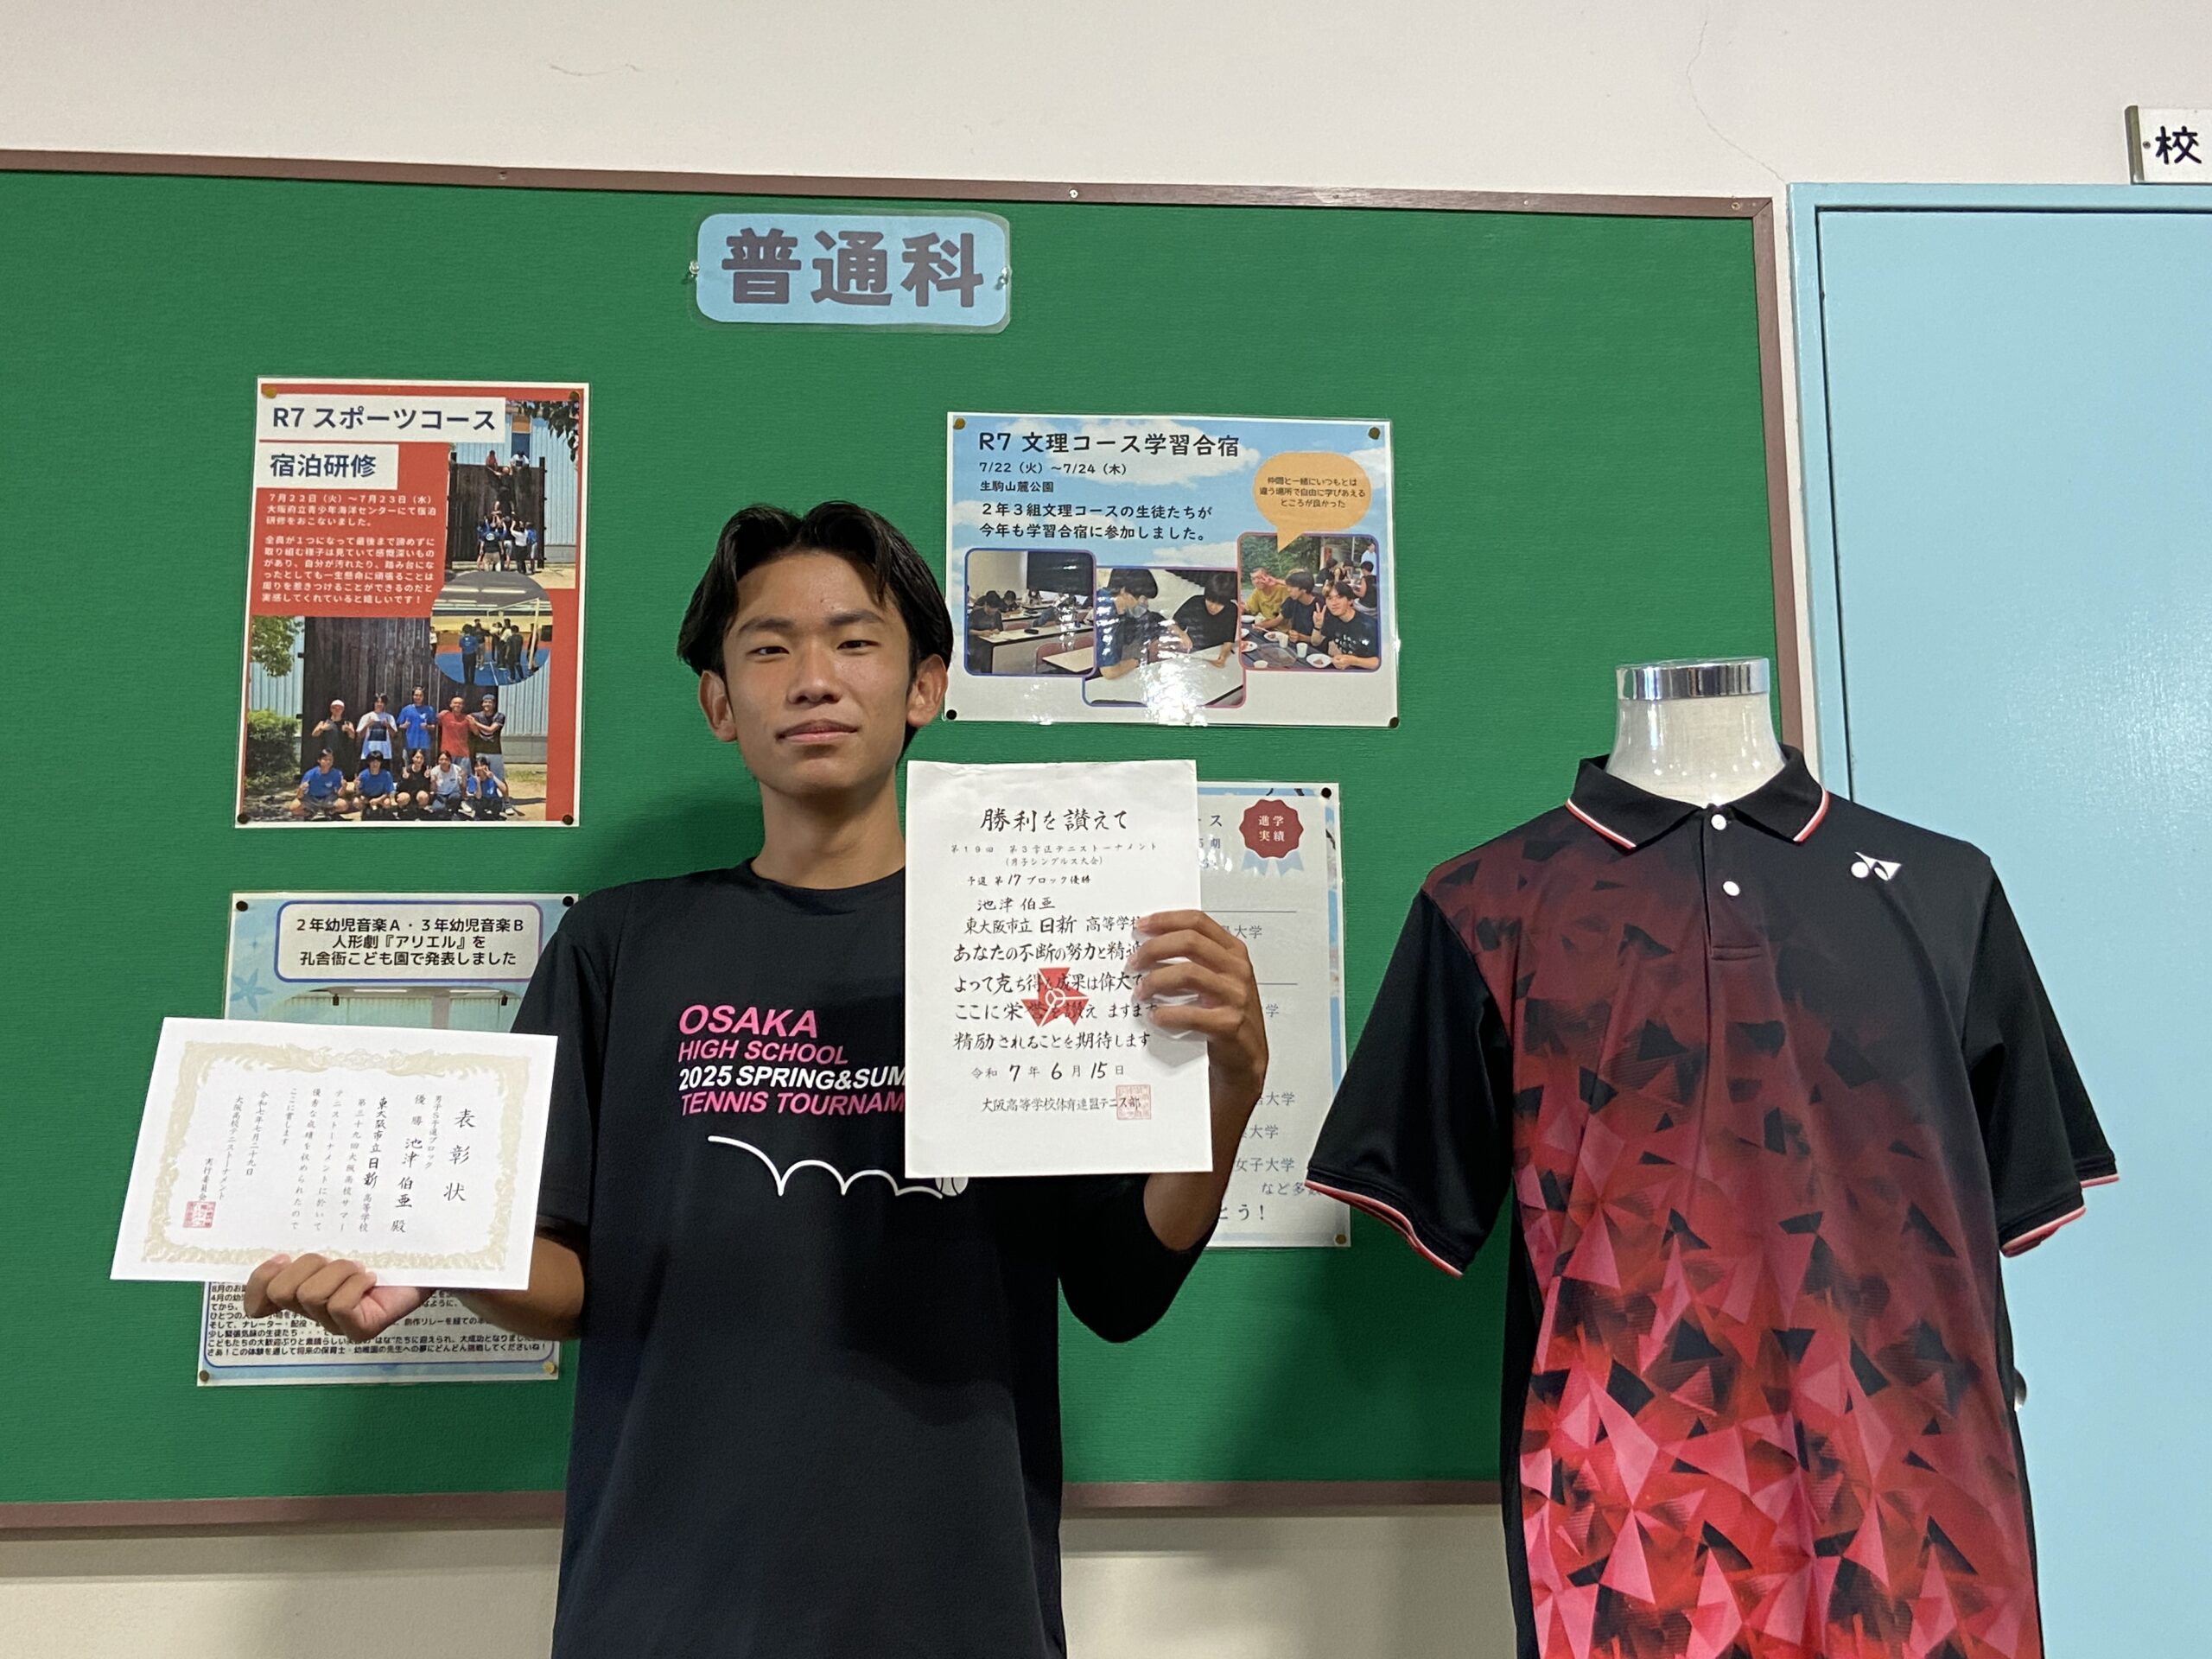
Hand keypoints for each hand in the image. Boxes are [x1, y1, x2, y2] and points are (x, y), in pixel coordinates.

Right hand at [242, 1252, 427, 1343]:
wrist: (426, 1251)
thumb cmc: (380, 1243)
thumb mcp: (337, 1235)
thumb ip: (307, 1240)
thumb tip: (275, 1248)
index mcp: (302, 1289)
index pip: (258, 1300)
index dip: (261, 1280)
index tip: (282, 1257)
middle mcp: (314, 1311)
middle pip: (282, 1292)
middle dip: (309, 1264)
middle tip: (337, 1257)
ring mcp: (337, 1324)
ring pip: (311, 1296)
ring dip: (339, 1271)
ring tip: (360, 1268)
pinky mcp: (361, 1329)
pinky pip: (339, 1307)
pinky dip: (355, 1285)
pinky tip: (372, 1278)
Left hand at [1128, 910, 1268, 1144]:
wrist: (1245, 1062)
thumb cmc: (1225, 1019)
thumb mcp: (1216, 982)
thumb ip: (1194, 961)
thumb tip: (1146, 945)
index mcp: (1233, 953)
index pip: (1198, 921)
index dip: (1166, 919)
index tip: (1140, 925)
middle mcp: (1237, 970)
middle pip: (1190, 942)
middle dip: (1154, 949)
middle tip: (1132, 962)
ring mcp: (1237, 997)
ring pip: (1188, 973)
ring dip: (1156, 981)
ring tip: (1139, 992)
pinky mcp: (1230, 1025)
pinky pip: (1191, 1013)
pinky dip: (1167, 1014)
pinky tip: (1154, 1018)